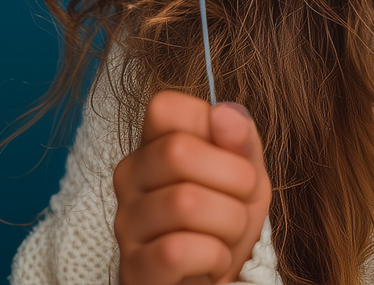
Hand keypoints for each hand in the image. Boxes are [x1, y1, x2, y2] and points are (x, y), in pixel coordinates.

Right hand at [113, 90, 271, 284]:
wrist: (221, 282)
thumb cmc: (227, 217)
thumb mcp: (247, 171)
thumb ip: (241, 138)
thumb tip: (222, 114)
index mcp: (153, 144)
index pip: (163, 107)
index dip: (209, 126)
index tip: (227, 154)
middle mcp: (129, 178)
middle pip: (177, 151)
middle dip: (233, 179)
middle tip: (239, 202)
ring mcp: (126, 224)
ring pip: (183, 202)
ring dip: (229, 222)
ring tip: (227, 235)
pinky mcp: (133, 269)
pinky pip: (177, 250)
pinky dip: (214, 256)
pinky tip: (213, 261)